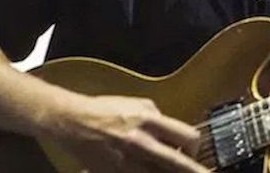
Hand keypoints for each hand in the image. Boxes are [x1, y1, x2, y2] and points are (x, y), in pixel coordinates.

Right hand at [44, 94, 207, 171]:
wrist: (74, 121)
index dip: (195, 146)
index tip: (195, 151)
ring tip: (173, 171)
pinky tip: (153, 171)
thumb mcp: (138, 103)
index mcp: (149, 120)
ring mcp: (129, 161)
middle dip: (194, 171)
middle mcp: (141, 142)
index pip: (186, 136)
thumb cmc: (105, 110)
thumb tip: (175, 134)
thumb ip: (159, 118)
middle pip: (178, 163)